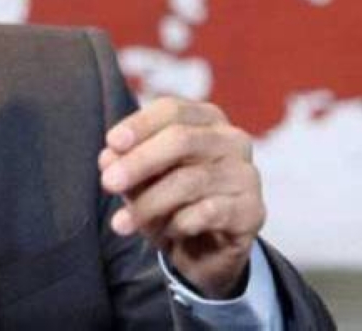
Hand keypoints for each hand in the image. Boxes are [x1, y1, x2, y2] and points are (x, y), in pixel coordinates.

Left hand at [98, 97, 264, 298]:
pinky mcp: (252, 211)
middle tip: (108, 183)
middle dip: (139, 161)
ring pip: (190, 181)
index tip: (111, 143)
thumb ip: (125, 164)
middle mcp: (231, 140)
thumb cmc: (169, 201)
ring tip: (121, 224)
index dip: (139, 125)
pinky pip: (209, 212)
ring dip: (149, 203)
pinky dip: (178, 224)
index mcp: (205, 120)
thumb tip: (108, 158)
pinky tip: (166, 233)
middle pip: (182, 139)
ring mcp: (246, 175)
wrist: (204, 251)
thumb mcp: (140, 181)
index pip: (172, 110)